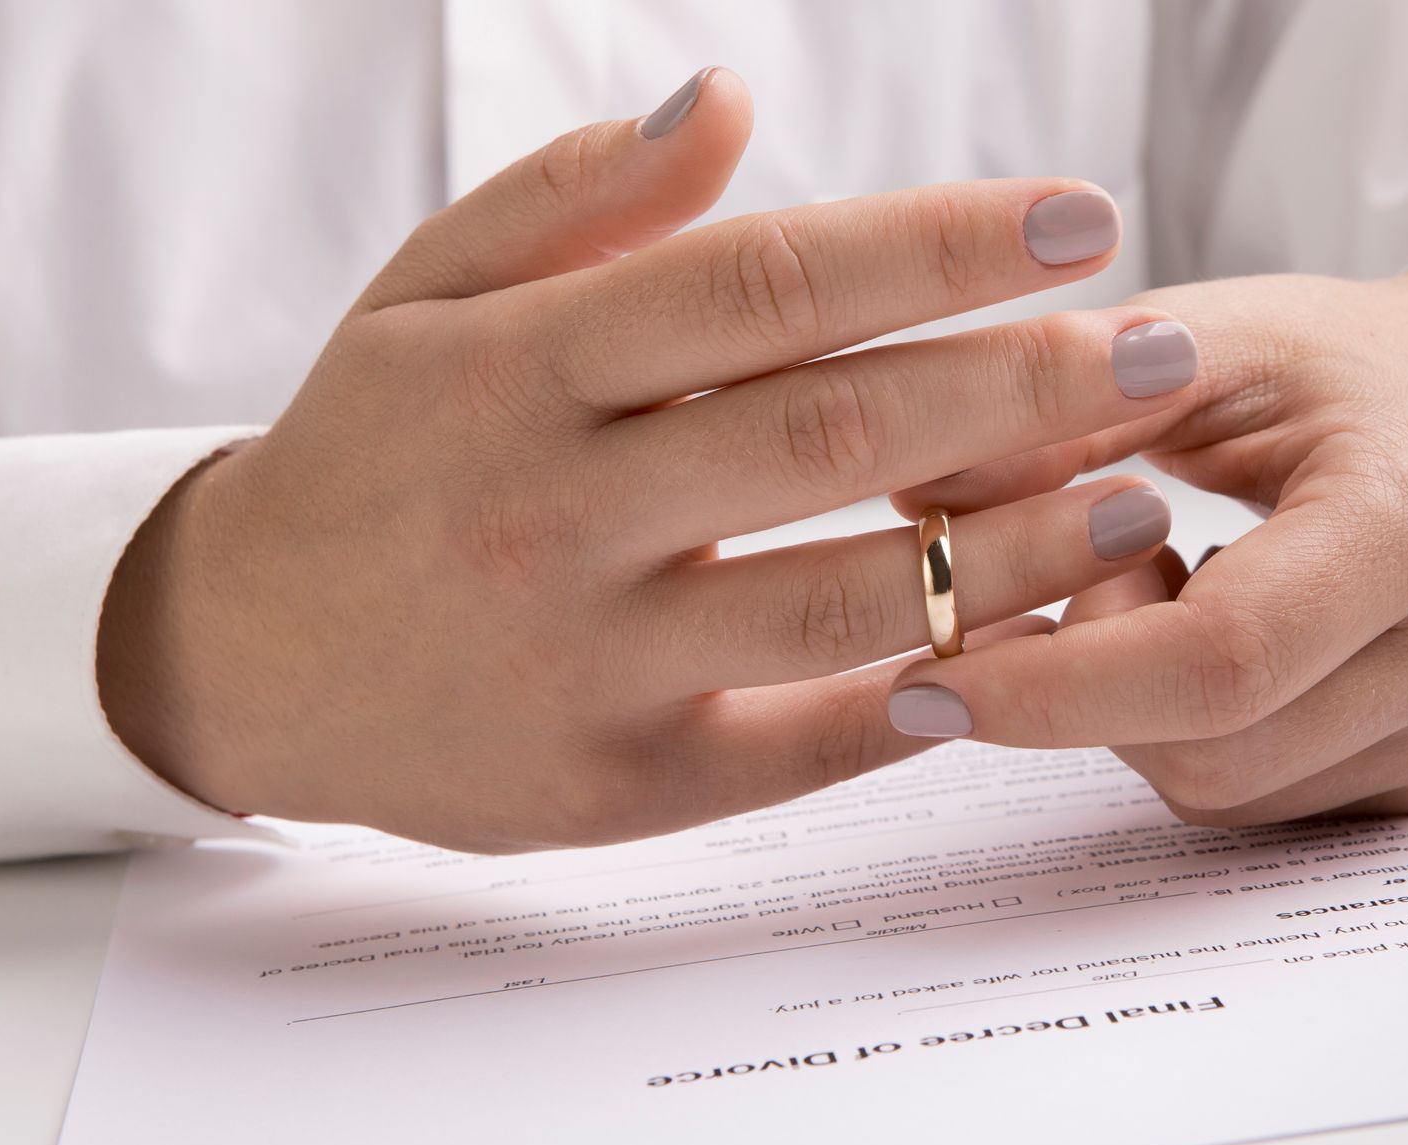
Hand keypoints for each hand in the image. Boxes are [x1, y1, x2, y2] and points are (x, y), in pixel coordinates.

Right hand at [95, 69, 1199, 850]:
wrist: (244, 659)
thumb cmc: (372, 454)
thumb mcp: (423, 296)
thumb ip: (573, 195)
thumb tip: (729, 94)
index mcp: (516, 367)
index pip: (760, 285)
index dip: (935, 245)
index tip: (1082, 216)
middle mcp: (554, 513)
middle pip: (826, 434)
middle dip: (1019, 387)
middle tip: (1163, 350)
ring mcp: (588, 664)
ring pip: (839, 601)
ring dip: (1011, 550)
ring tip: (1141, 499)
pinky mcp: (620, 787)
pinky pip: (805, 744)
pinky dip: (929, 695)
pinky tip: (1038, 643)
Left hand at [887, 258, 1407, 821]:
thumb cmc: (1349, 367)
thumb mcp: (1215, 340)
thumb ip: (1068, 406)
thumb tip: (916, 505)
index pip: (1220, 657)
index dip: (1058, 686)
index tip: (929, 682)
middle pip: (1207, 750)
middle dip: (1089, 683)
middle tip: (1085, 574)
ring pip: (1220, 793)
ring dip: (1135, 712)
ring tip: (1169, 584)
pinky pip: (1258, 807)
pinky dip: (1193, 738)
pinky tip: (1217, 637)